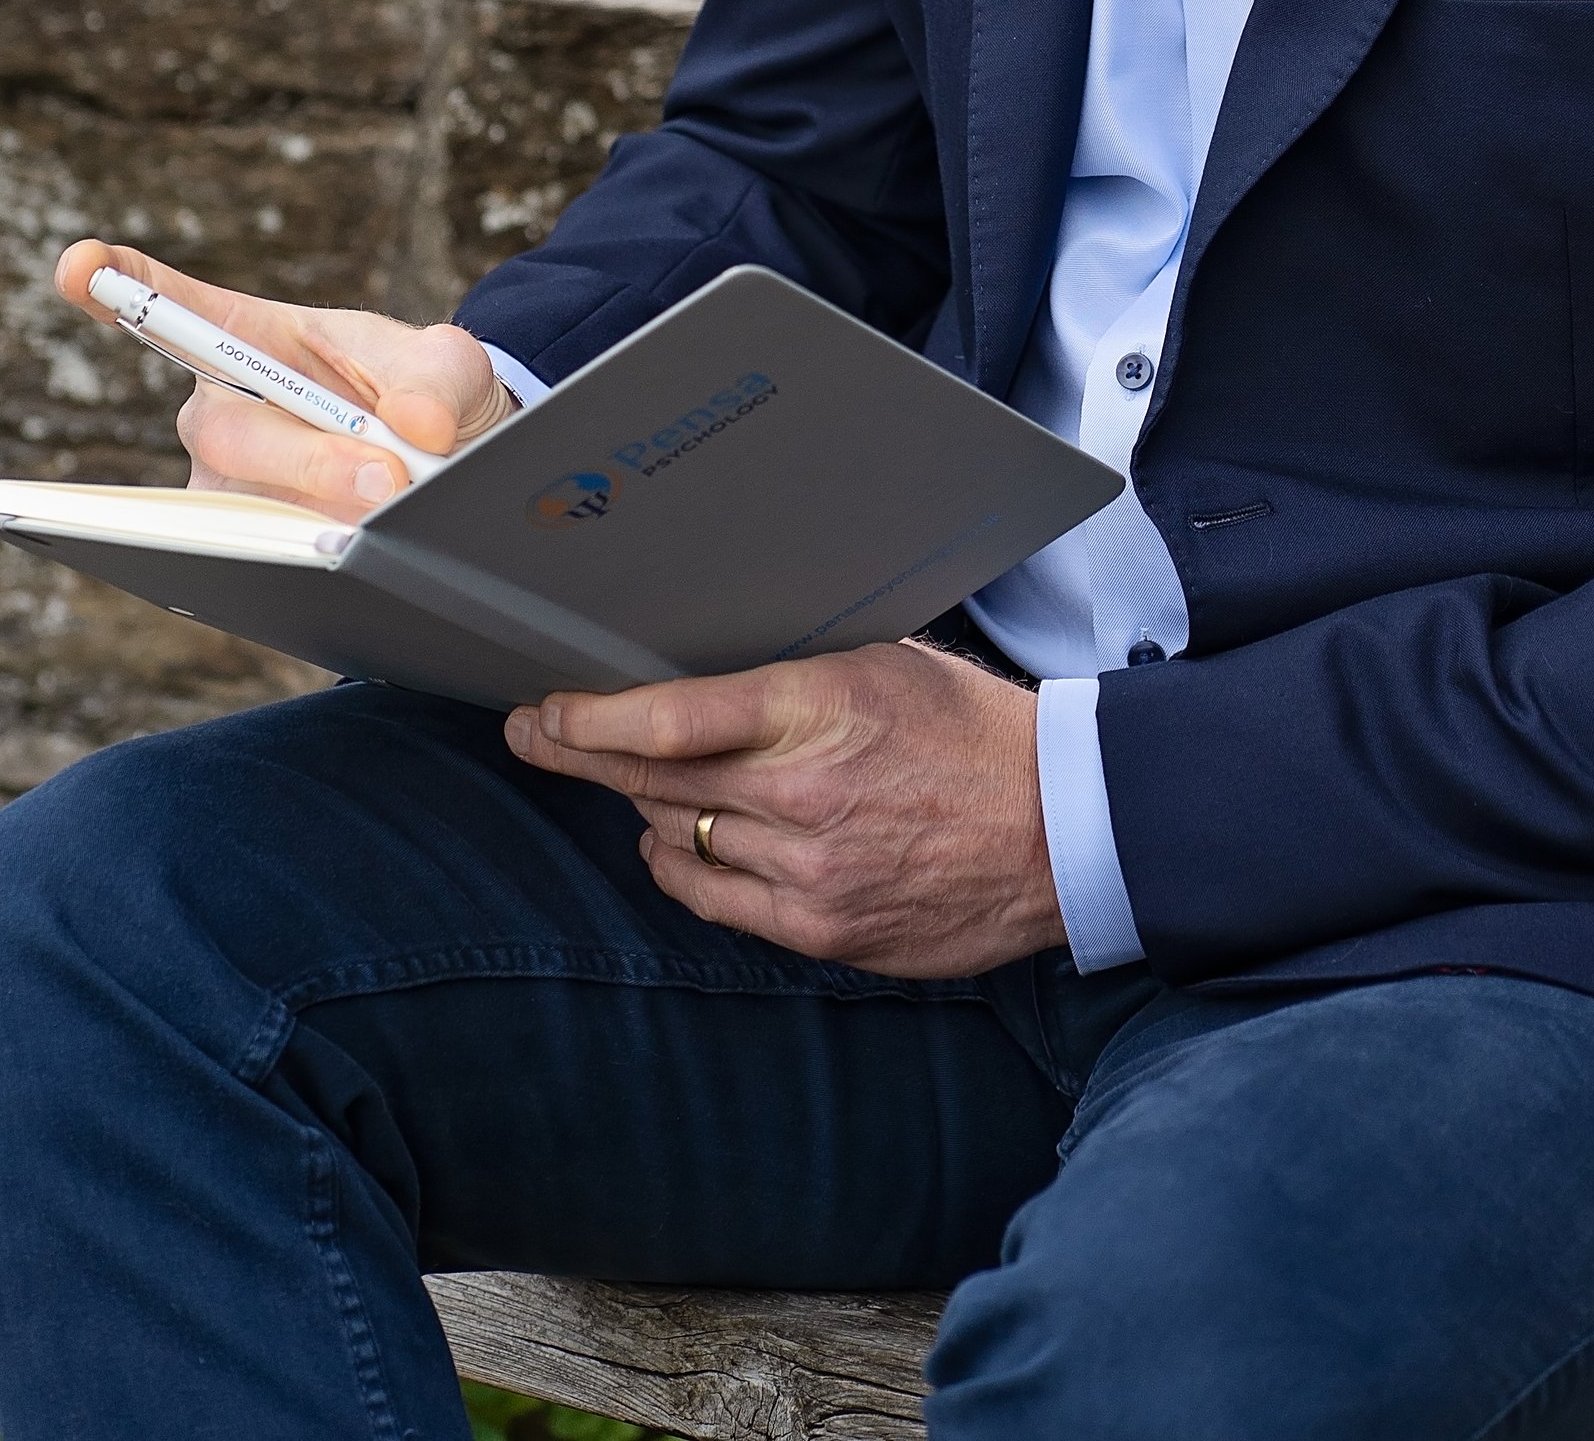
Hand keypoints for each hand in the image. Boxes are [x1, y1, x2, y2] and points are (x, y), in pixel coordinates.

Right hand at [54, 239, 515, 514]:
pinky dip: (317, 558)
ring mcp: (222, 485)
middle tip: (390, 477)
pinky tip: (360, 559)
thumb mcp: (452, 364)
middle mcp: (220, 410)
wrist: (451, 465)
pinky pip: (260, 559)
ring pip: (243, 505)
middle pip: (226, 433)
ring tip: (396, 513)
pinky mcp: (239, 548)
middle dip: (309, 456)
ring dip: (323, 510)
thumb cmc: (429, 394)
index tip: (80, 263)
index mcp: (254, 339)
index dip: (124, 286)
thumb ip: (439, 376)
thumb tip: (415, 425)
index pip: (177, 306)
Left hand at [504, 642, 1063, 978]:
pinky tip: (671, 841)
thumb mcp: (887, 664)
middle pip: (654, 777)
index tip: (546, 711)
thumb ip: (795, 679)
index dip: (591, 718)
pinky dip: (683, 863)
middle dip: (581, 752)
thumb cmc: (974, 731)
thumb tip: (709, 676)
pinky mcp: (823, 927)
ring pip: (681, 833)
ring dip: (645, 804)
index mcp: (820, 707)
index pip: (672, 716)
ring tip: (625, 777)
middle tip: (535, 735)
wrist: (1058, 826)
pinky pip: (716, 897)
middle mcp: (803, 792)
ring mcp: (809, 868)